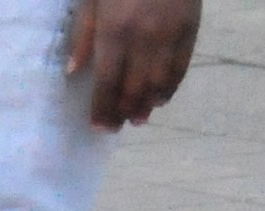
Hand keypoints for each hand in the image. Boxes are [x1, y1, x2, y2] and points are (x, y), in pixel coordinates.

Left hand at [66, 0, 201, 128]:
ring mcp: (170, 35)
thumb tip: (73, 71)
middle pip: (133, 89)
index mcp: (115, 31)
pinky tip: (161, 97)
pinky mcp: (191, 28)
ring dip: (147, 105)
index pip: (107, 83)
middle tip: (116, 126)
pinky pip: (181, 68)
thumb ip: (84, 33)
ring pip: (159, 84)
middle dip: (123, 112)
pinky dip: (170, 87)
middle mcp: (144, 40)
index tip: (99, 128)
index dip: (103, 110)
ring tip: (138, 117)